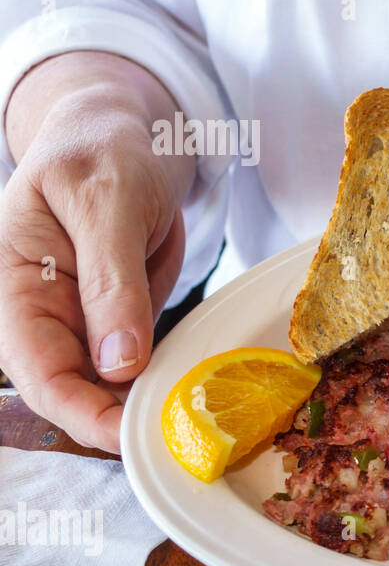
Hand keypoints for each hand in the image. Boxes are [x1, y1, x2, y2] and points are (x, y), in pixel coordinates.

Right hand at [0, 88, 184, 451]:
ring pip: (106, 384)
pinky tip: (194, 387)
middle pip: (71, 390)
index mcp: (10, 283)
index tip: (131, 434)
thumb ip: (112, 281)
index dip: (80, 411)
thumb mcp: (108, 201)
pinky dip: (163, 375)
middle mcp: (38, 310)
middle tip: (178, 434)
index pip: (35, 370)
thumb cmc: (103, 149)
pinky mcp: (114, 319)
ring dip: (146, 402)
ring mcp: (78, 318)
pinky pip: (136, 362)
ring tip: (194, 417)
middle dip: (119, 417)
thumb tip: (117, 364)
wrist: (124, 131)